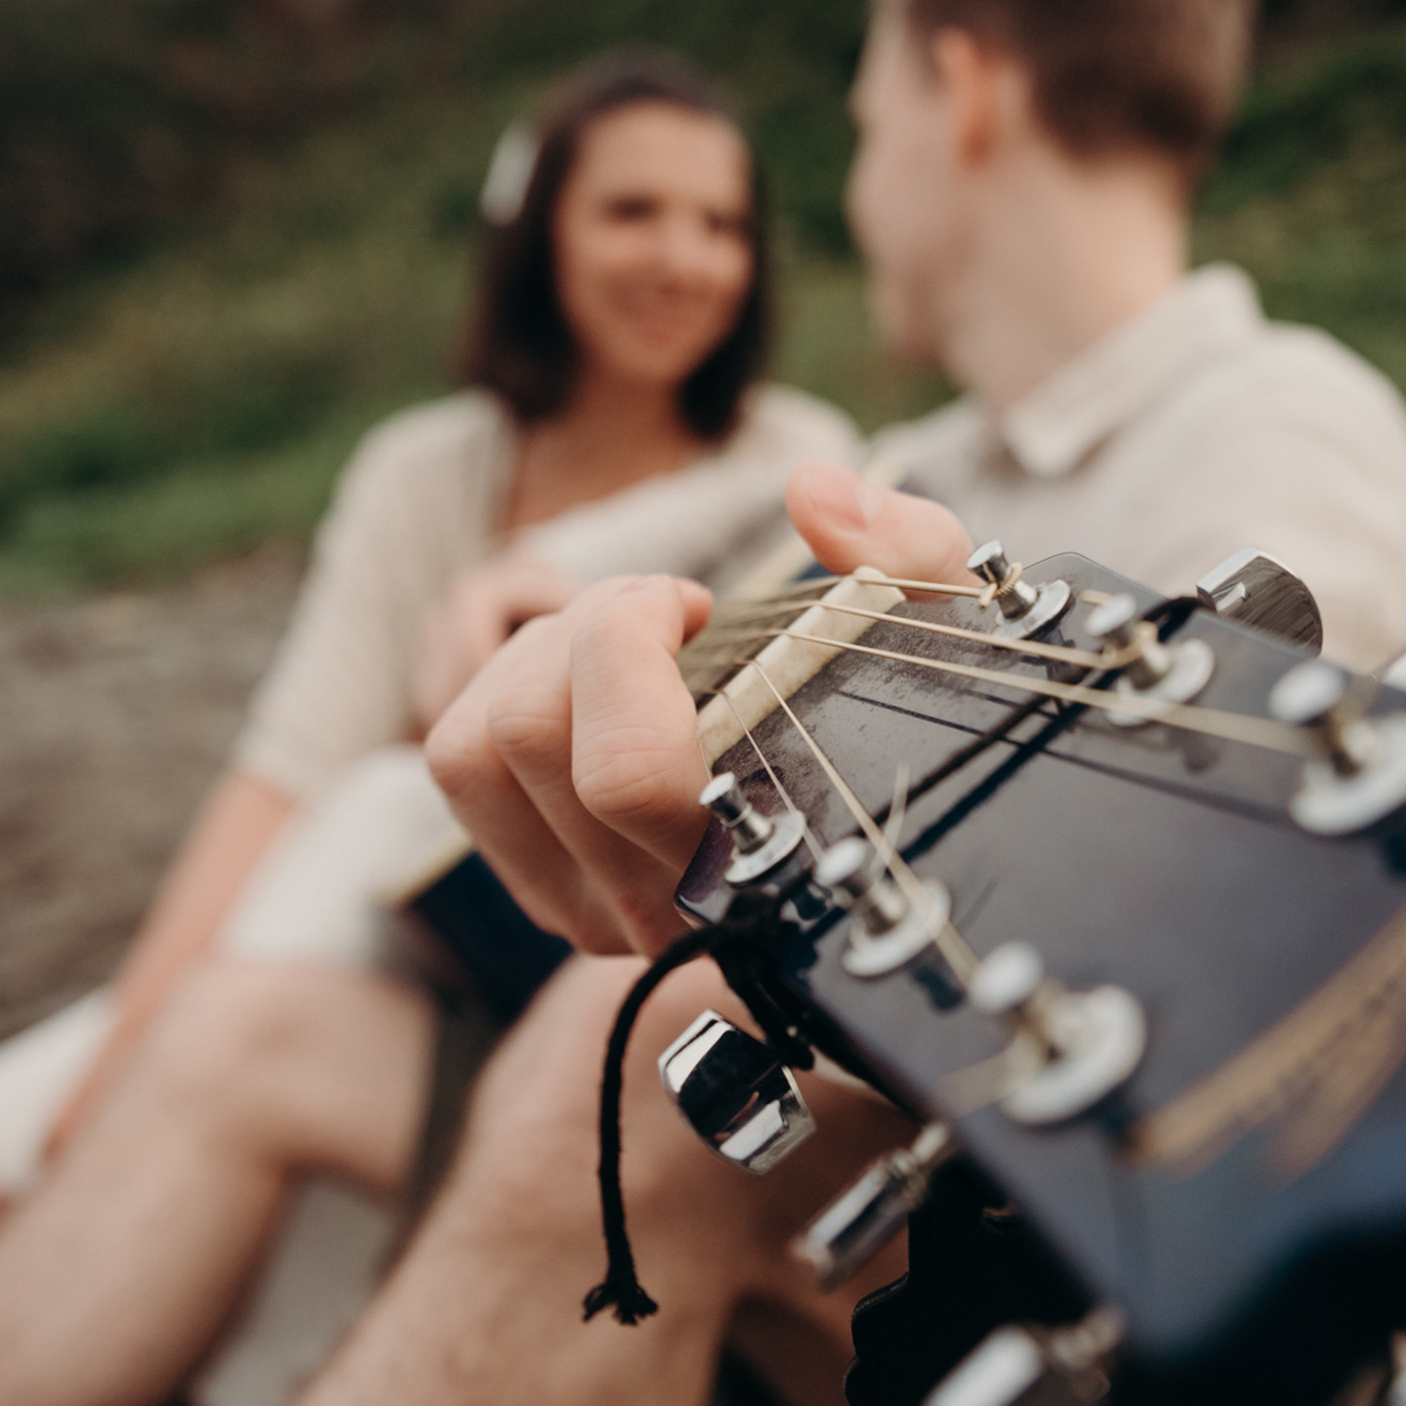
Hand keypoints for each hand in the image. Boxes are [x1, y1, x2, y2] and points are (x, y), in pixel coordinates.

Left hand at [426, 461, 974, 955]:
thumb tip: (816, 495)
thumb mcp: (947, 632)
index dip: (628, 639)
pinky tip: (586, 681)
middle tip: (657, 612)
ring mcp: (586, 911)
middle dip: (580, 624)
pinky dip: (500, 689)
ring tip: (616, 642)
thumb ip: (904, 553)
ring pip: (467, 751)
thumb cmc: (919, 729)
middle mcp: (655, 911)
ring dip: (529, 658)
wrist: (889, 867)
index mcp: (754, 868)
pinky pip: (459, 767)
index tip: (692, 606)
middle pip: (525, 734)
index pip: (623, 770)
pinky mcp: (543, 889)